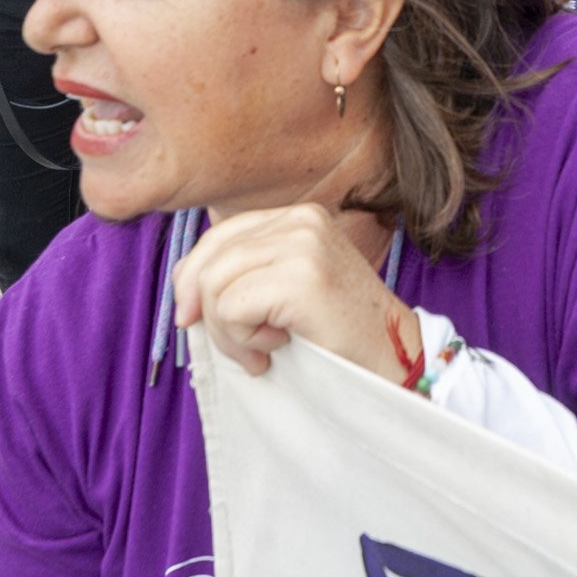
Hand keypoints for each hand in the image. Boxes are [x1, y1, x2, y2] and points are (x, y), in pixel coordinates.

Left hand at [174, 203, 417, 386]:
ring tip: (261, 351)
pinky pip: (232, 307)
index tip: (191, 316)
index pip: (219, 235)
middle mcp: (301, 221)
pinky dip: (242, 339)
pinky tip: (274, 346)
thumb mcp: (287, 288)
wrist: (392, 359)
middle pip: (211, 259)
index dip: (193, 277)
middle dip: (208, 311)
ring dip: (228, 333)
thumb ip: (246, 274)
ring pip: (216, 285)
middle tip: (237, 347)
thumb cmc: (337, 333)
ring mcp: (304, 245)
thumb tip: (184, 288)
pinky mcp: (302, 278)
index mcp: (298, 217)